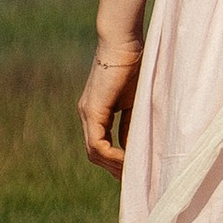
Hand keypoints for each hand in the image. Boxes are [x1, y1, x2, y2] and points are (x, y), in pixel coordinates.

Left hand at [79, 38, 142, 169]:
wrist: (124, 41)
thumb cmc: (135, 64)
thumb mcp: (136, 102)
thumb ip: (132, 124)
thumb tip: (135, 149)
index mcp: (96, 112)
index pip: (101, 146)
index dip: (116, 162)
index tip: (134, 172)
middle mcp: (87, 114)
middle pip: (95, 154)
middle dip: (115, 169)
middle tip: (134, 180)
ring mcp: (87, 113)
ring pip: (94, 153)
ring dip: (114, 166)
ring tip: (134, 173)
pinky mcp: (92, 110)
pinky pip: (98, 144)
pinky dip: (113, 156)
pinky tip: (129, 160)